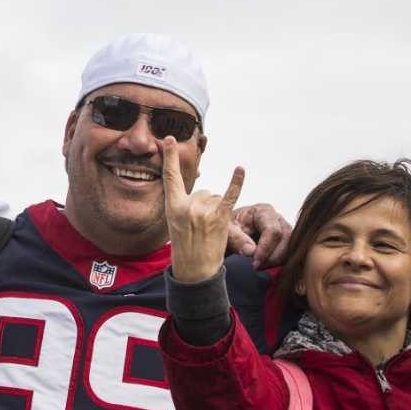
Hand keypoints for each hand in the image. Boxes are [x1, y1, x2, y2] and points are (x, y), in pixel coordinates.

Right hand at [162, 138, 244, 285]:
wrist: (196, 270)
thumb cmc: (184, 245)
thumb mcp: (173, 222)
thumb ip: (181, 203)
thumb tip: (201, 189)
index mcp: (172, 207)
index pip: (170, 177)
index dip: (170, 157)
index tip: (170, 139)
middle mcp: (188, 206)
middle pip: (201, 190)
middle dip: (202, 205)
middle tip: (198, 227)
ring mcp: (205, 211)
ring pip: (213, 197)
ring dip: (214, 210)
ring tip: (209, 229)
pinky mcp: (221, 216)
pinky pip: (230, 194)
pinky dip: (237, 181)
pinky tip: (240, 169)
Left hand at [228, 202, 291, 271]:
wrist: (227, 233)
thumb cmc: (226, 229)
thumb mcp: (226, 232)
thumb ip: (236, 239)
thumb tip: (251, 251)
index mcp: (262, 211)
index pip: (272, 230)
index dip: (265, 249)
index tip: (255, 263)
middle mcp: (276, 218)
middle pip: (286, 238)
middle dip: (273, 256)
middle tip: (258, 267)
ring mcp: (282, 229)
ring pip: (290, 245)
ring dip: (277, 260)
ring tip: (261, 267)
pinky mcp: (284, 240)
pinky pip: (289, 251)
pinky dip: (280, 261)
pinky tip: (267, 266)